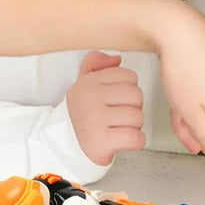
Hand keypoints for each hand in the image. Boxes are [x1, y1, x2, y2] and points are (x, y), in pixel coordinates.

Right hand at [66, 51, 145, 165]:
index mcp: (87, 82)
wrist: (67, 146)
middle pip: (136, 95)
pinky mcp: (100, 141)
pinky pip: (136, 138)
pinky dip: (135, 142)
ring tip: (118, 128)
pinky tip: (122, 140)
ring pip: (137, 117)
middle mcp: (88, 98)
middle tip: (118, 116)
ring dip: (134, 126)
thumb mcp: (84, 83)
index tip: (115, 100)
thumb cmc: (84, 114)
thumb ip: (96, 63)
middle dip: (133, 108)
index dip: (128, 90)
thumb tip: (116, 59)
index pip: (129, 76)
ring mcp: (93, 120)